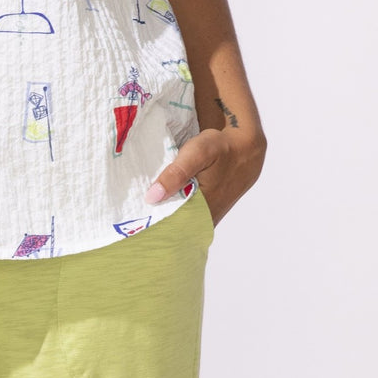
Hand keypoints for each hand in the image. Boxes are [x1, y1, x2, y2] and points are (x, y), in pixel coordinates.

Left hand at [144, 124, 265, 227]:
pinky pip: (187, 215)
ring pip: (181, 222)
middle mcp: (206, 219)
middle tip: (132, 218)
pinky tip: (158, 203)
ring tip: (140, 211)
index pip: (171, 229)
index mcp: (202, 210)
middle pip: (175, 227)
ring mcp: (208, 216)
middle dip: (155, 223)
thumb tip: (152, 197)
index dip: (151, 228)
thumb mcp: (197, 153)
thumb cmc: (220, 149)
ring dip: (164, 216)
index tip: (132, 224)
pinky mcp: (208, 210)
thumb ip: (176, 174)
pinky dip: (174, 210)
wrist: (245, 148)